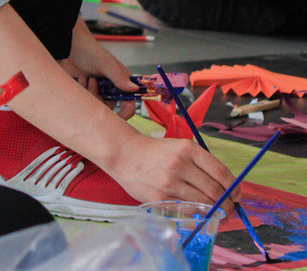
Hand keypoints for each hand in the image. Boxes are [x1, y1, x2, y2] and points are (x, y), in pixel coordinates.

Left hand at [60, 17, 137, 119]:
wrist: (71, 47)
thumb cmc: (90, 51)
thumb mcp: (105, 64)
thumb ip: (119, 77)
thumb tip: (135, 89)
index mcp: (122, 80)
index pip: (130, 101)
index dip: (127, 110)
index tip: (120, 114)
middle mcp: (113, 87)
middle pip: (111, 105)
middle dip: (101, 98)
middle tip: (93, 83)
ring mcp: (100, 89)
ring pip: (98, 104)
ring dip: (92, 92)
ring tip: (87, 78)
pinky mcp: (89, 90)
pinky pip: (88, 100)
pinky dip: (84, 89)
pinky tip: (81, 77)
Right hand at [110, 135, 237, 213]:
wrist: (125, 155)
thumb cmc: (156, 152)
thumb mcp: (179, 148)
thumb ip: (200, 163)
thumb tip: (225, 186)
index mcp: (188, 149)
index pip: (220, 171)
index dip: (233, 186)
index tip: (237, 195)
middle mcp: (180, 164)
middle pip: (214, 189)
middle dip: (227, 203)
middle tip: (230, 209)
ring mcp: (170, 182)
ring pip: (203, 203)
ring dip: (215, 211)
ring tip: (218, 213)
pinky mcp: (160, 198)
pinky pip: (186, 211)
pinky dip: (197, 215)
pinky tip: (199, 214)